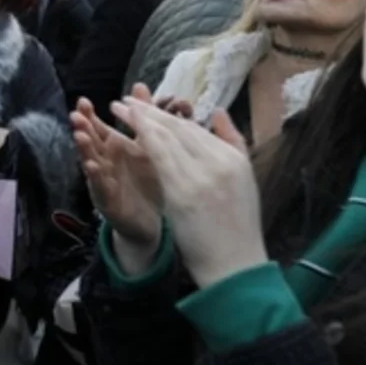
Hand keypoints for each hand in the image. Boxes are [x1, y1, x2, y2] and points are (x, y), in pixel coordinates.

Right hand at [71, 96, 161, 273]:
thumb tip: (139, 84)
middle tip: (76, 115)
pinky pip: (100, 187)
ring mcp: (103, 182)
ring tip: (80, 136)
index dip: (88, 115)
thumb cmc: (147, 180)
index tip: (83, 101)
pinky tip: (93, 166)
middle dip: (82, 129)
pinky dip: (95, 177)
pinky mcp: (108, 201)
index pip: (97, 128)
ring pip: (91, 162)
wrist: (154, 221)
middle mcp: (104, 162)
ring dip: (85, 150)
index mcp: (112, 148)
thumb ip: (141, 116)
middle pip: (90, 142)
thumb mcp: (147, 145)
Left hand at [111, 99, 266, 288]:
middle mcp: (218, 162)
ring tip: (120, 108)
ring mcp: (201, 177)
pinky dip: (144, 140)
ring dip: (141, 119)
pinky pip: (160, 159)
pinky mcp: (183, 193)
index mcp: (234, 159)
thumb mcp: (245, 178)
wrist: (236, 265)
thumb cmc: (237, 225)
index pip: (193, 129)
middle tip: (126, 99)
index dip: (166, 114)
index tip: (145, 103)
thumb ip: (232, 141)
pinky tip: (128, 130)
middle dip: (149, 111)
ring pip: (167, 138)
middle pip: (178, 129)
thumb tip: (216, 110)